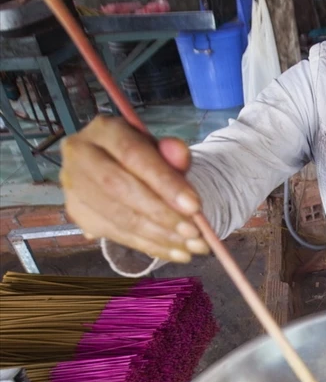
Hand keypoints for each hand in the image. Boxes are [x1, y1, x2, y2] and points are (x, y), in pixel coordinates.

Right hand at [61, 115, 209, 262]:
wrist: (124, 170)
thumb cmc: (145, 157)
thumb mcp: (163, 150)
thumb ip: (173, 152)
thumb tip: (180, 152)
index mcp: (104, 130)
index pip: (133, 155)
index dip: (165, 181)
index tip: (195, 206)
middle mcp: (79, 155)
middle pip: (119, 189)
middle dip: (162, 214)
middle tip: (194, 231)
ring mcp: (74, 187)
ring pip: (117, 216)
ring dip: (159, 236)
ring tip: (191, 246)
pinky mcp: (78, 214)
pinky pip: (116, 235)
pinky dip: (150, 246)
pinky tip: (176, 252)